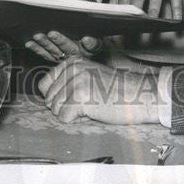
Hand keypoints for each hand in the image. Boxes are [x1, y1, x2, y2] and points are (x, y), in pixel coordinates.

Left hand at [25, 31, 102, 61]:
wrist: (77, 36)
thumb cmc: (85, 31)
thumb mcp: (92, 32)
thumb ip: (92, 37)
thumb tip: (88, 39)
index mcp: (90, 48)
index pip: (92, 46)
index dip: (90, 43)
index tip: (86, 39)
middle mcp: (78, 55)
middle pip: (70, 49)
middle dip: (60, 41)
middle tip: (52, 33)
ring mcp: (64, 58)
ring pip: (54, 51)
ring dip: (45, 43)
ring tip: (38, 35)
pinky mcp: (53, 58)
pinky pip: (44, 54)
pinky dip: (36, 48)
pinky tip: (29, 42)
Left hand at [39, 57, 160, 124]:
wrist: (138, 96)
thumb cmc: (114, 91)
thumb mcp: (88, 76)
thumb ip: (67, 81)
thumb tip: (46, 98)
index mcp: (72, 62)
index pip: (45, 84)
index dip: (57, 97)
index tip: (75, 98)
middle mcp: (72, 68)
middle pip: (49, 99)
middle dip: (64, 107)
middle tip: (87, 103)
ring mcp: (76, 81)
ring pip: (55, 109)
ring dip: (72, 114)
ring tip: (90, 107)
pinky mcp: (81, 97)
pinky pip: (64, 118)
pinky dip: (76, 121)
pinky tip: (92, 112)